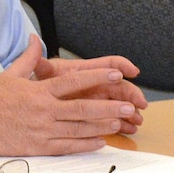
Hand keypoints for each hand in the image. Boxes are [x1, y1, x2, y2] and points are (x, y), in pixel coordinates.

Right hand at [0, 36, 140, 154]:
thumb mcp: (10, 74)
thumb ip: (28, 57)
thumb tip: (34, 38)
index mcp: (39, 91)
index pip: (74, 82)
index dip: (98, 77)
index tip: (117, 74)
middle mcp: (44, 111)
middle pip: (83, 108)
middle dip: (108, 107)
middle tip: (129, 105)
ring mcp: (42, 131)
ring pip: (79, 129)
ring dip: (102, 126)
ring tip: (121, 122)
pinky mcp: (37, 148)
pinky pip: (67, 147)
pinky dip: (85, 145)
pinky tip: (101, 142)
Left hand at [33, 48, 147, 122]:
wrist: (33, 101)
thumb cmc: (39, 85)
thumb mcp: (39, 74)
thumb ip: (37, 62)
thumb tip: (32, 43)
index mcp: (84, 72)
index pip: (108, 63)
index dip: (122, 65)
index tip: (133, 71)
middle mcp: (94, 84)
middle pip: (118, 86)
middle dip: (132, 94)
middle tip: (140, 104)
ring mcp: (96, 100)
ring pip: (118, 104)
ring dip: (130, 111)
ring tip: (137, 120)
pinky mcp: (94, 116)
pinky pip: (112, 119)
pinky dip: (122, 124)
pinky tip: (130, 129)